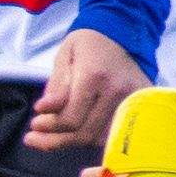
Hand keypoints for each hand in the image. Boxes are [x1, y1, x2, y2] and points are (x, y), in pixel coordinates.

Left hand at [28, 29, 149, 151]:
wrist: (122, 33)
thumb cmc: (88, 44)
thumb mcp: (64, 56)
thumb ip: (56, 84)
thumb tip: (44, 110)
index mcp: (94, 76)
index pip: (71, 118)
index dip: (49, 126)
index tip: (34, 124)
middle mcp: (117, 92)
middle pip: (86, 133)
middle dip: (57, 140)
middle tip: (37, 138)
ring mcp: (133, 102)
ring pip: (101, 139)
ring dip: (73, 143)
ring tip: (53, 139)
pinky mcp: (141, 108)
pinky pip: (116, 134)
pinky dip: (95, 139)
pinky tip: (76, 136)